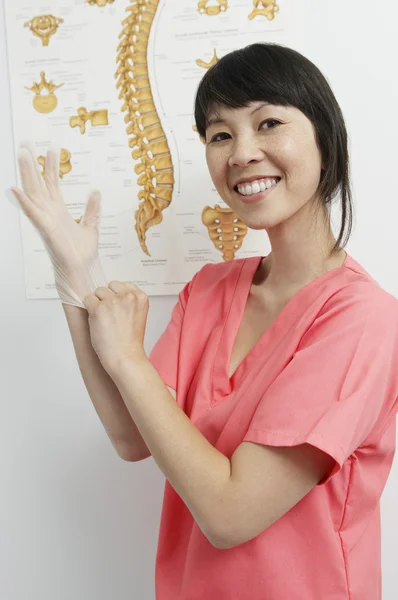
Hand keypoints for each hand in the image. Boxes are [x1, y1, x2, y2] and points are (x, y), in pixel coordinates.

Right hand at [10, 143, 99, 271]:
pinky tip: (15, 189)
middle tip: (26, 142)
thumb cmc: (82, 253)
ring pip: (33, 192)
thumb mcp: (91, 226)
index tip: (51, 147)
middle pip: (38, 183)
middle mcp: (49, 213)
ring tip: (23, 154)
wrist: (82, 270)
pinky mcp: (46, 230)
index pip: (52, 183)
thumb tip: (95, 192)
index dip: (50, 165)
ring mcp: (46, 220)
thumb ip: (92, 209)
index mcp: (58, 210)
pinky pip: (33, 214)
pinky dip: (24, 202)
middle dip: (32, 163)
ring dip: (27, 174)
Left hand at [83, 281, 148, 375]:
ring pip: (98, 292)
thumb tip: (111, 292)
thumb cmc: (130, 341)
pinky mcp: (98, 308)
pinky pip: (87, 299)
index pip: (123, 284)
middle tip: (111, 316)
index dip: (117, 296)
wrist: (125, 357)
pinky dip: (89, 310)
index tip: (118, 308)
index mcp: (141, 297)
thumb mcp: (138, 315)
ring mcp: (113, 301)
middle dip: (107, 298)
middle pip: (109, 286)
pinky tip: (97, 321)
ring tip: (105, 320)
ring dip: (98, 303)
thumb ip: (129, 302)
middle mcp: (128, 296)